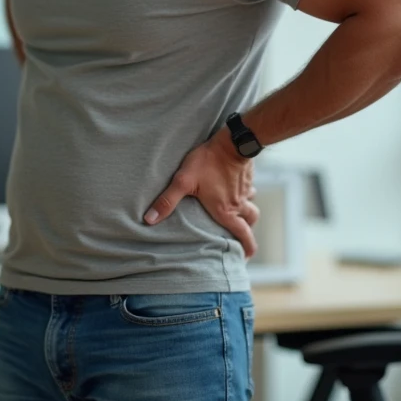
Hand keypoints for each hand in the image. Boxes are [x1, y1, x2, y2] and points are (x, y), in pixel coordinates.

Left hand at [144, 127, 259, 257]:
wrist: (233, 141)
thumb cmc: (208, 162)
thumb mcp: (183, 181)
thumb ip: (167, 201)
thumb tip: (149, 220)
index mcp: (226, 211)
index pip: (243, 235)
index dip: (247, 249)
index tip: (246, 258)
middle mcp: (238, 204)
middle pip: (251, 222)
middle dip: (248, 232)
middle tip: (243, 239)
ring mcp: (244, 190)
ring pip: (251, 206)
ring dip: (247, 213)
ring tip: (239, 215)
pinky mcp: (246, 177)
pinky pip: (249, 191)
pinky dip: (245, 195)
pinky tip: (236, 189)